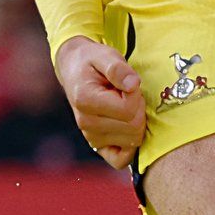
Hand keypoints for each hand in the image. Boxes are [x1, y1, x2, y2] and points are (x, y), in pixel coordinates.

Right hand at [53, 35, 147, 170]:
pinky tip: (128, 127)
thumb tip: (133, 84)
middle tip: (128, 95)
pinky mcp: (97, 146)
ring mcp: (91, 137)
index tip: (129, 84)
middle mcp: (86, 123)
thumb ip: (118, 68)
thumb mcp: (105, 55)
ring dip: (136, 122)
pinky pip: (120, 160)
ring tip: (124, 105)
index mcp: (86, 101)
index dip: (137, 96)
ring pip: (132, 140)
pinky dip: (130, 146)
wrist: (75, 71)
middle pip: (133, 127)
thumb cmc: (93, 62)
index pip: (129, 110)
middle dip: (139, 109)